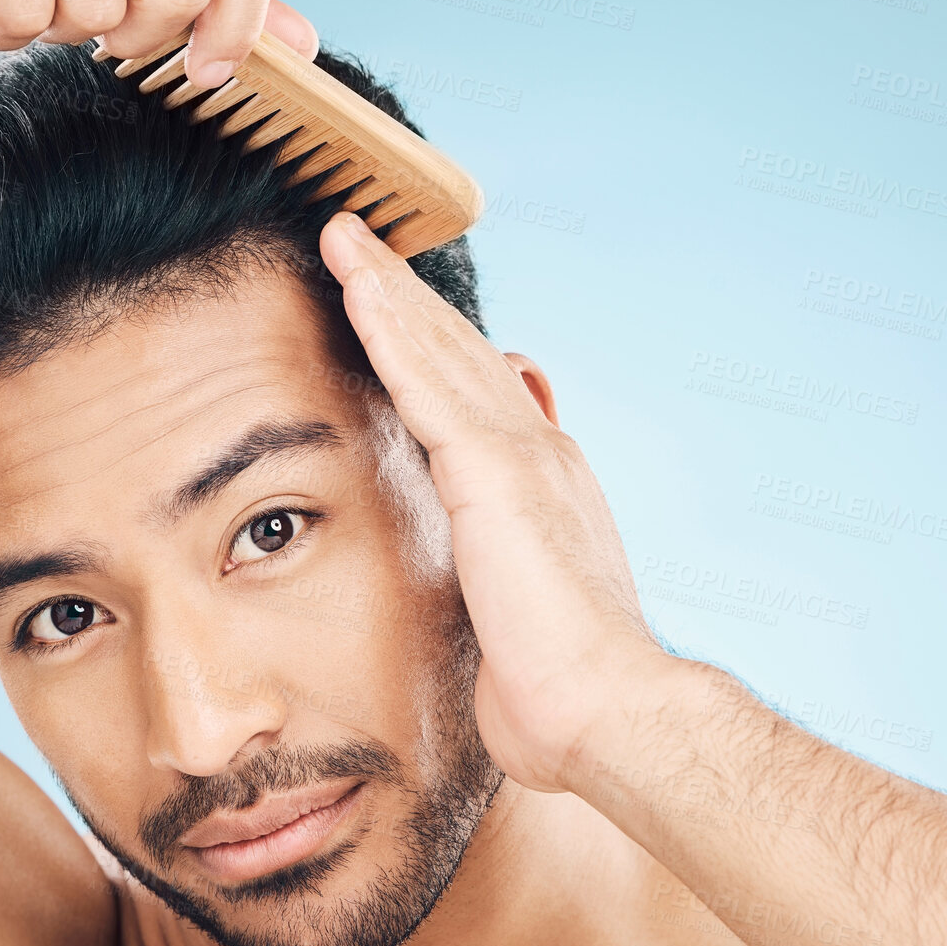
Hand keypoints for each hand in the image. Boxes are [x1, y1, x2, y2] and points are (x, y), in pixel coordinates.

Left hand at [318, 212, 677, 793]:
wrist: (603, 712)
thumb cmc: (556, 688)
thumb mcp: (519, 610)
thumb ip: (500, 564)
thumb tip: (486, 545)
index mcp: (539, 485)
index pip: (474, 396)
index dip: (431, 348)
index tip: (392, 310)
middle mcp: (536, 452)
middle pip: (457, 354)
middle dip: (405, 297)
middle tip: (356, 242)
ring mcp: (518, 455)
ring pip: (439, 349)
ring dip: (388, 287)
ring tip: (343, 234)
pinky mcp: (493, 471)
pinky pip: (426, 380)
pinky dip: (389, 325)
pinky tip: (355, 279)